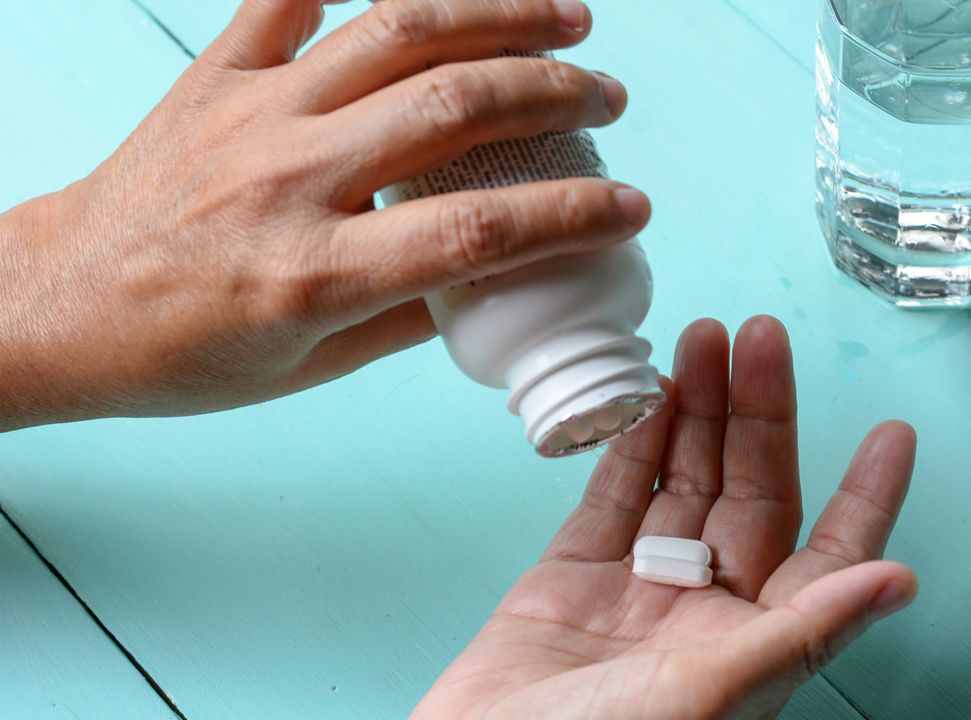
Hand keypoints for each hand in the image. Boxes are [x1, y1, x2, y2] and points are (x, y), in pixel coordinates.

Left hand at [0, 0, 646, 430]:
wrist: (60, 305)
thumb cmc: (183, 352)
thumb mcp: (309, 365)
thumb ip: (408, 314)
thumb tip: (490, 276)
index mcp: (314, 274)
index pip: (475, 233)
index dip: (571, 215)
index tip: (631, 206)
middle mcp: (289, 181)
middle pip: (451, 107)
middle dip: (553, 91)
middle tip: (607, 96)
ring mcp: (251, 114)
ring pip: (394, 31)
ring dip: (496, 14)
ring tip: (563, 18)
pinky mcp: (216, 75)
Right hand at [418, 316, 917, 718]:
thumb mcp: (717, 691)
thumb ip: (803, 629)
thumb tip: (899, 581)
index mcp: (755, 646)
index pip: (829, 556)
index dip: (864, 496)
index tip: (891, 430)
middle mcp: (705, 614)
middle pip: (750, 496)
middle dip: (759, 415)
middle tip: (761, 337)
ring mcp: (638, 592)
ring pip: (681, 482)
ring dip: (698, 411)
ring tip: (705, 339)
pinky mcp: (571, 579)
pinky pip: (612, 497)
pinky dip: (632, 443)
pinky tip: (652, 393)